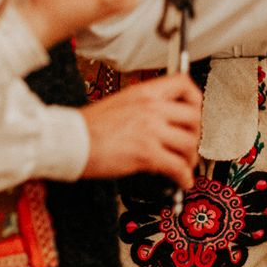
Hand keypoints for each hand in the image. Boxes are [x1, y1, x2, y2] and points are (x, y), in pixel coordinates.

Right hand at [81, 73, 203, 187]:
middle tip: (189, 145)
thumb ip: (145, 107)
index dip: (195, 99)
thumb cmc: (89, 126)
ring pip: (189, 143)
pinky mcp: (146, 154)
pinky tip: (181, 182)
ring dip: (190, 159)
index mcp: (144, 93)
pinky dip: (184, 177)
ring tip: (184, 166)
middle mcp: (151, 108)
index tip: (195, 112)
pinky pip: (177, 167)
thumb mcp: (121, 103)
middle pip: (194, 117)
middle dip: (195, 135)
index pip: (183, 84)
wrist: (71, 140)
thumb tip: (164, 120)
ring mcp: (150, 130)